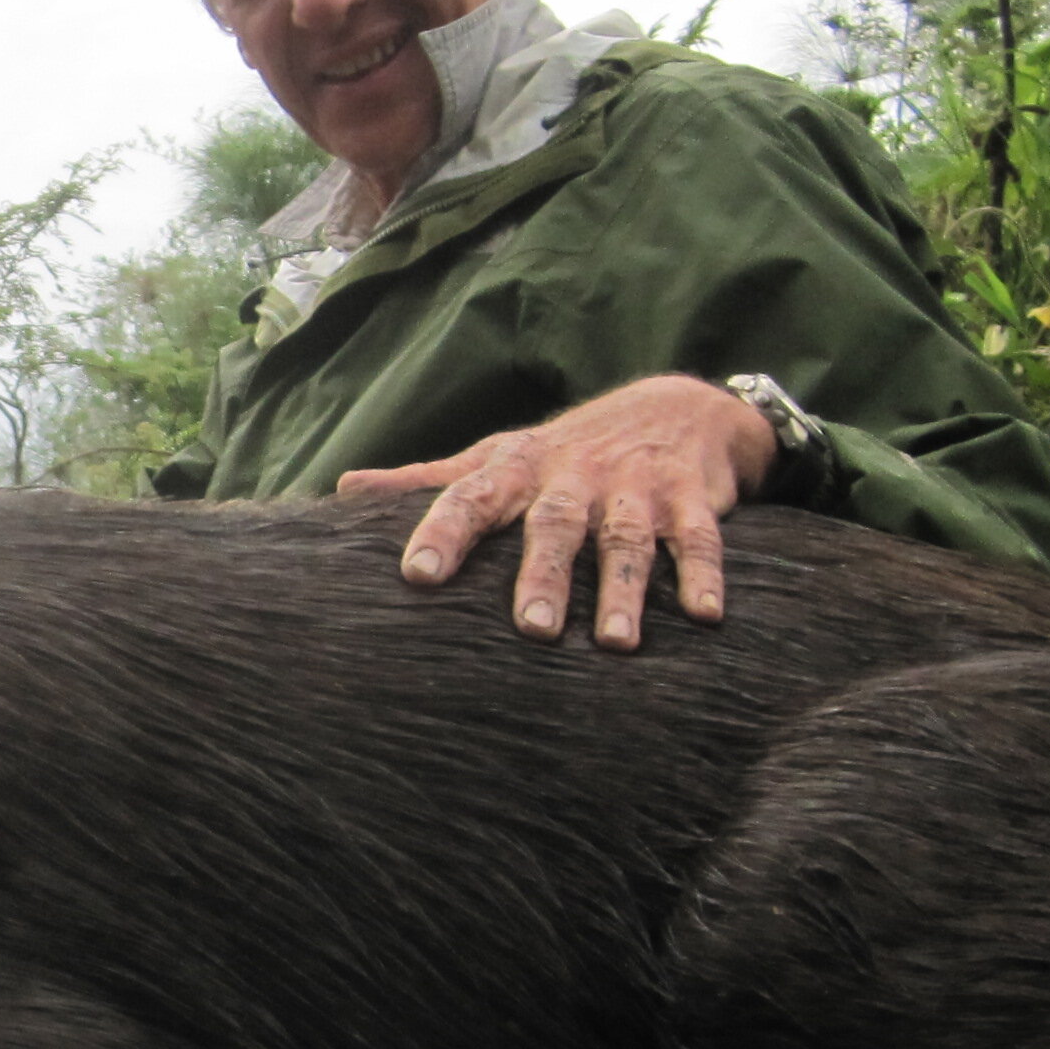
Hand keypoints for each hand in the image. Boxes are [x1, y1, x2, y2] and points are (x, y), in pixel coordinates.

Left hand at [337, 374, 778, 649]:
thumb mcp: (497, 455)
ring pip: (627, 541)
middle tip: (532, 630)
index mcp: (518, 468)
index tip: (417, 574)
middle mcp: (575, 478)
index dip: (444, 531)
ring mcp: (636, 490)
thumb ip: (427, 480)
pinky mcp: (691, 502)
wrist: (677, 405)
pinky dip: (704, 575)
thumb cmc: (566, 450)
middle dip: (544, 576)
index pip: (473, 497)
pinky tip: (705, 615)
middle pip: (556, 526)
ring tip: (615, 643)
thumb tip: (344, 490)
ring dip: (623, 591)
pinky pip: (699, 541)